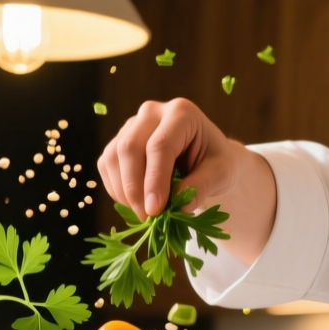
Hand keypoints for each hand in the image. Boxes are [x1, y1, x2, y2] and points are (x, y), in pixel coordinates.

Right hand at [96, 98, 276, 261]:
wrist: (206, 157)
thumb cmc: (217, 162)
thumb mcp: (221, 173)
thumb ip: (202, 187)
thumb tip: (179, 207)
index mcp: (181, 113)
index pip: (160, 146)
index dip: (154, 180)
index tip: (154, 210)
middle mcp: (152, 112)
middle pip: (130, 148)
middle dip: (134, 188)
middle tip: (147, 217)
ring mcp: (132, 124)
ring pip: (113, 157)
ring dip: (123, 191)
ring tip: (143, 213)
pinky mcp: (119, 140)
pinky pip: (107, 165)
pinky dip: (116, 189)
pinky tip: (134, 202)